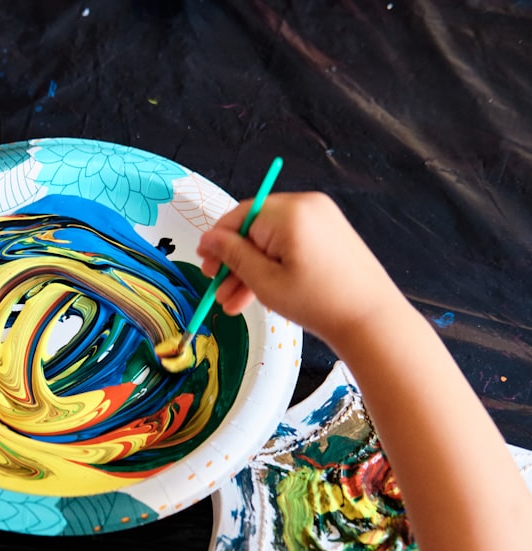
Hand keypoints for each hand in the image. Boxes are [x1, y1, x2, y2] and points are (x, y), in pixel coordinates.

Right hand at [197, 192, 405, 345]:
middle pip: (255, 228)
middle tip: (218, 287)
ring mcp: (322, 219)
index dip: (218, 240)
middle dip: (234, 260)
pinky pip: (290, 243)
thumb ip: (232, 255)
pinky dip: (274, 265)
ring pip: (271, 239)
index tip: (203, 261)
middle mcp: (308, 206)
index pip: (239, 216)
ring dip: (252, 268)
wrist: (371, 320)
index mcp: (290, 212)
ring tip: (235, 302)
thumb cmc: (318, 302)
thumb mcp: (264, 281)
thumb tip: (208, 238)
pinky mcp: (330, 234)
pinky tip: (260, 293)